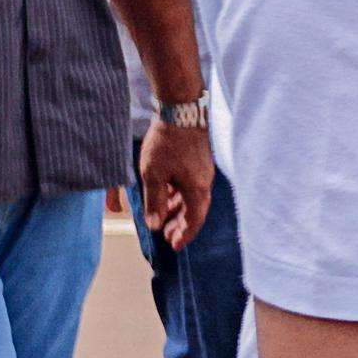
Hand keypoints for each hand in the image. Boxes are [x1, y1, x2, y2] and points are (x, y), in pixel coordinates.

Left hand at [141, 120, 214, 251]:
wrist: (181, 111)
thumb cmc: (167, 143)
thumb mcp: (153, 175)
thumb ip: (154, 202)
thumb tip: (155, 225)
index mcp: (196, 189)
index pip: (194, 220)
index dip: (184, 235)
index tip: (174, 246)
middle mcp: (204, 183)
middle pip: (195, 211)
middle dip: (181, 226)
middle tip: (167, 236)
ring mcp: (203, 172)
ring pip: (192, 199)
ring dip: (179, 211)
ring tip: (163, 218)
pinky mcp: (199, 163)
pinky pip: (191, 187)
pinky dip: (179, 197)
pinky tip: (167, 196)